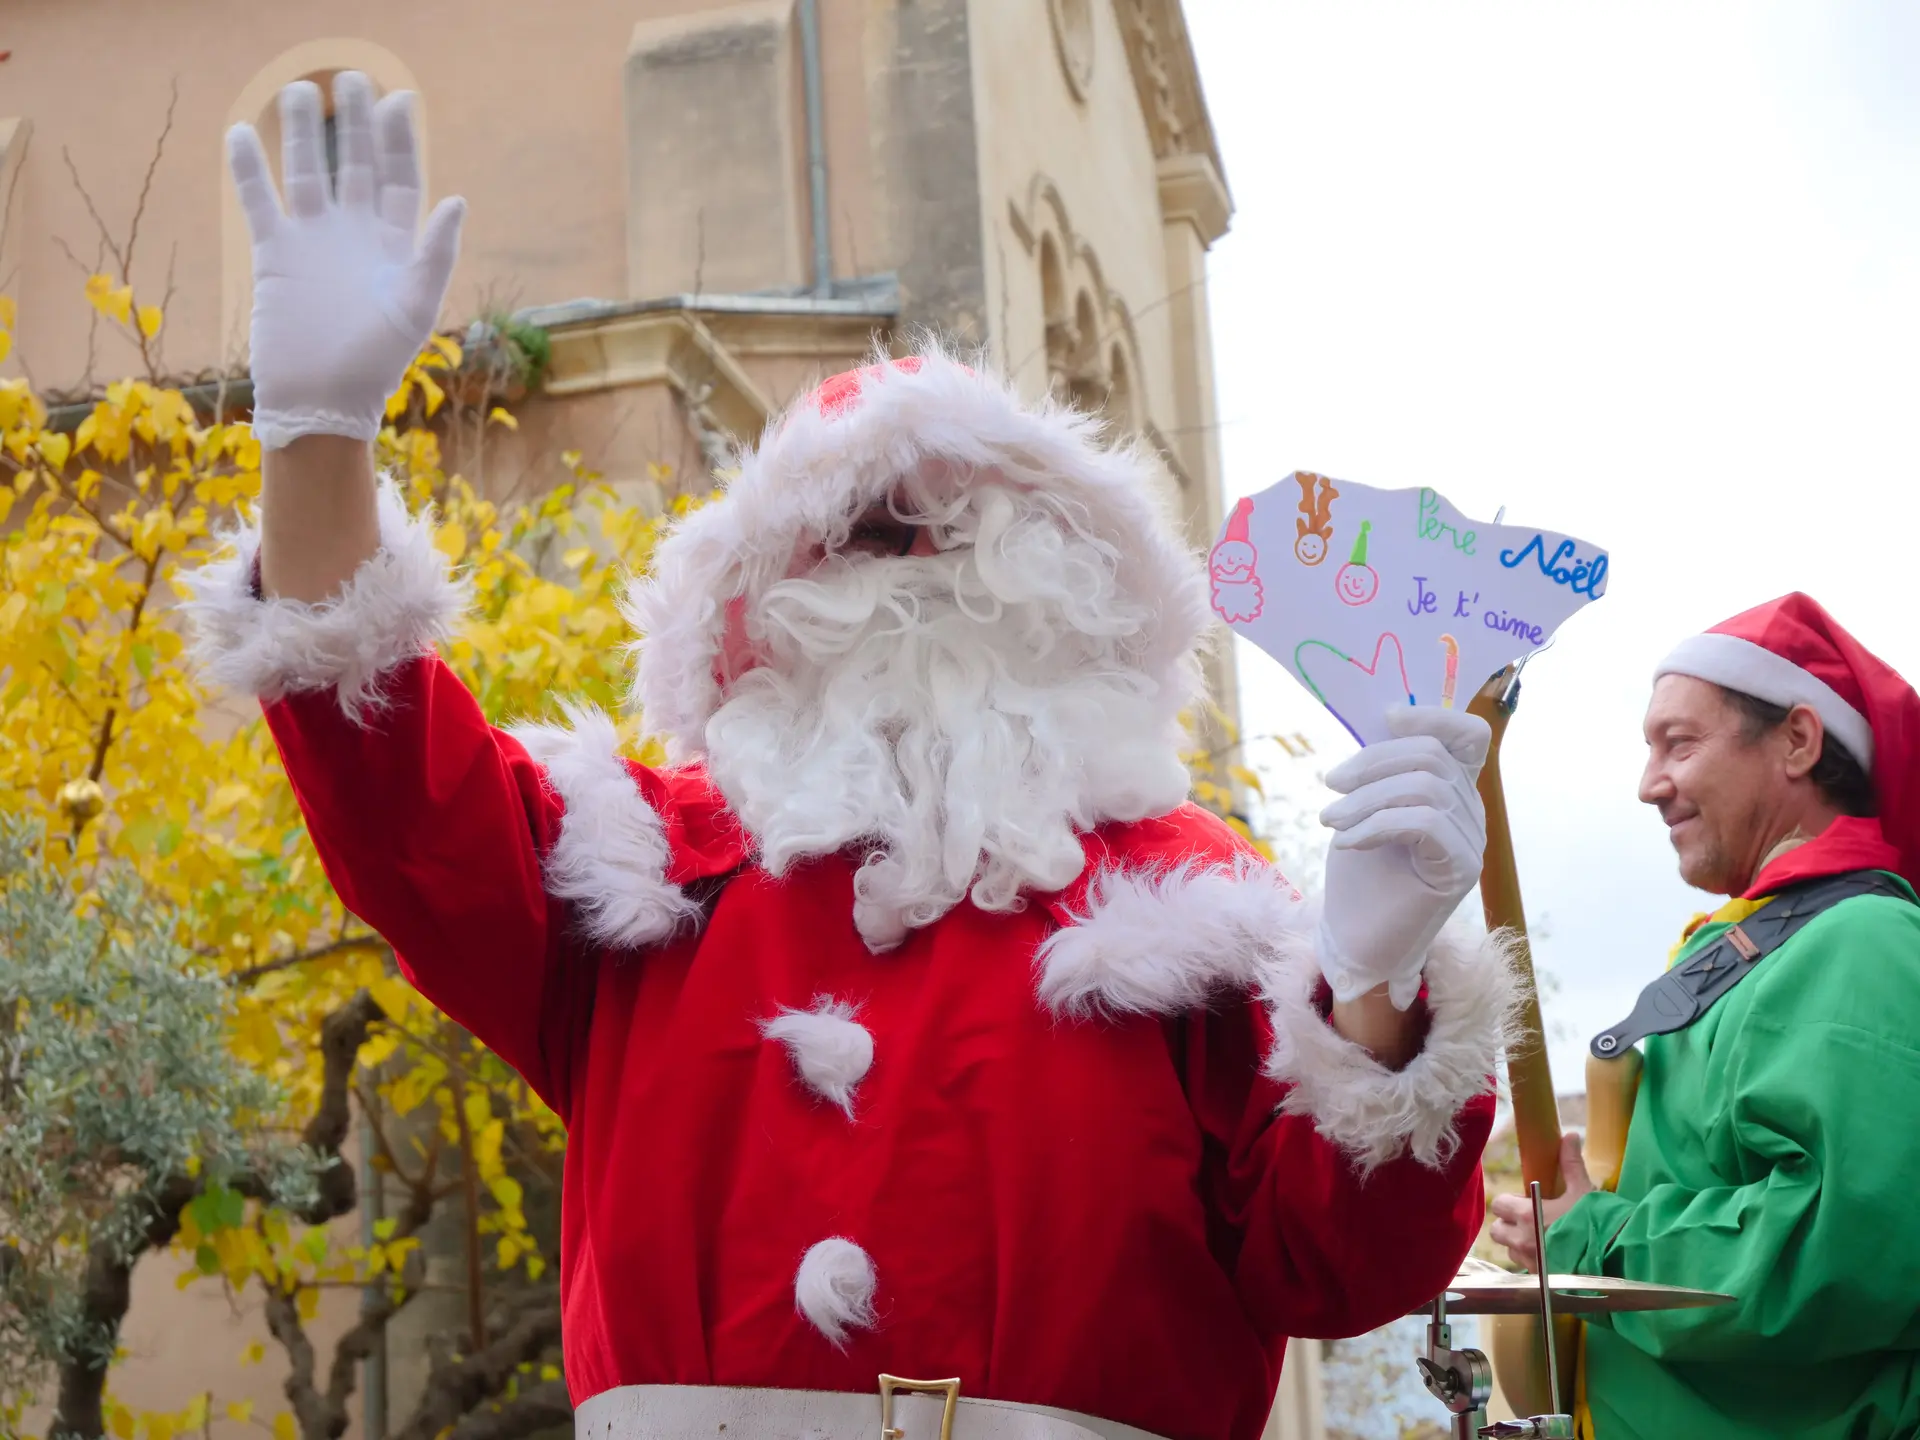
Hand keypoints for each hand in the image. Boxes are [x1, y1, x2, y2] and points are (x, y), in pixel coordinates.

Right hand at [227, 72, 465, 450]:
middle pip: (357, 166)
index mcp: (397, 247)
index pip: (402, 181)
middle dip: (355, 125)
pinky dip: (249, 169)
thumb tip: (458, 200)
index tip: (399, 102)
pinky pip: (260, 200)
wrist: (321, 399)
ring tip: (298, 91)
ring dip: (304, 134)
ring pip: (308, 173)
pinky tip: (241, 131)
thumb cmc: (374, 363)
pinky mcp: (275, 254)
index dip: (401, 143)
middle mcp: (357, 236)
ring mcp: (314, 242)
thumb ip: (434, 254)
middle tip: (352, 79)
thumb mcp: (415, 308)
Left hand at [1317, 706, 1489, 1007]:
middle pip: (1433, 756)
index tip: (1385, 717)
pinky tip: (1346, 841)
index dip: (1434, 715)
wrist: (1354, 939)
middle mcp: (1471, 812)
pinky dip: (1376, 825)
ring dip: (1366, 798)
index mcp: (1453, 790)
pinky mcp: (1460, 870)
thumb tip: (1387, 717)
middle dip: (1373, 762)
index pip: (1469, 736)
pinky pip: (1425, 822)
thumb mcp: (1365, 806)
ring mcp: (1471, 842)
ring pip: (1425, 787)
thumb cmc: (1358, 874)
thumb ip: (1384, 768)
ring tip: (1330, 820)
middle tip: (1330, 785)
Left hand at [1490, 1134, 1592, 1270]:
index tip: (1525, 1201)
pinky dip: (1530, 1261)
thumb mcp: (1584, 1189)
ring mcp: (1530, 1262)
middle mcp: (1522, 1239)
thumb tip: (1570, 1136)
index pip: (1498, 1205)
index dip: (1509, 1202)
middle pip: (1497, 1230)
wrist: (1615, 1260)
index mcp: (1527, 1215)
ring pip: (1509, 1250)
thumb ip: (1571, 1162)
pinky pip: (1525, 1268)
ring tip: (1538, 1238)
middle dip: (1508, 1224)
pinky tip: (1549, 1256)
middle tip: (1529, 1220)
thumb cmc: (1597, 1222)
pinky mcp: (1539, 1279)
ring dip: (1518, 1244)